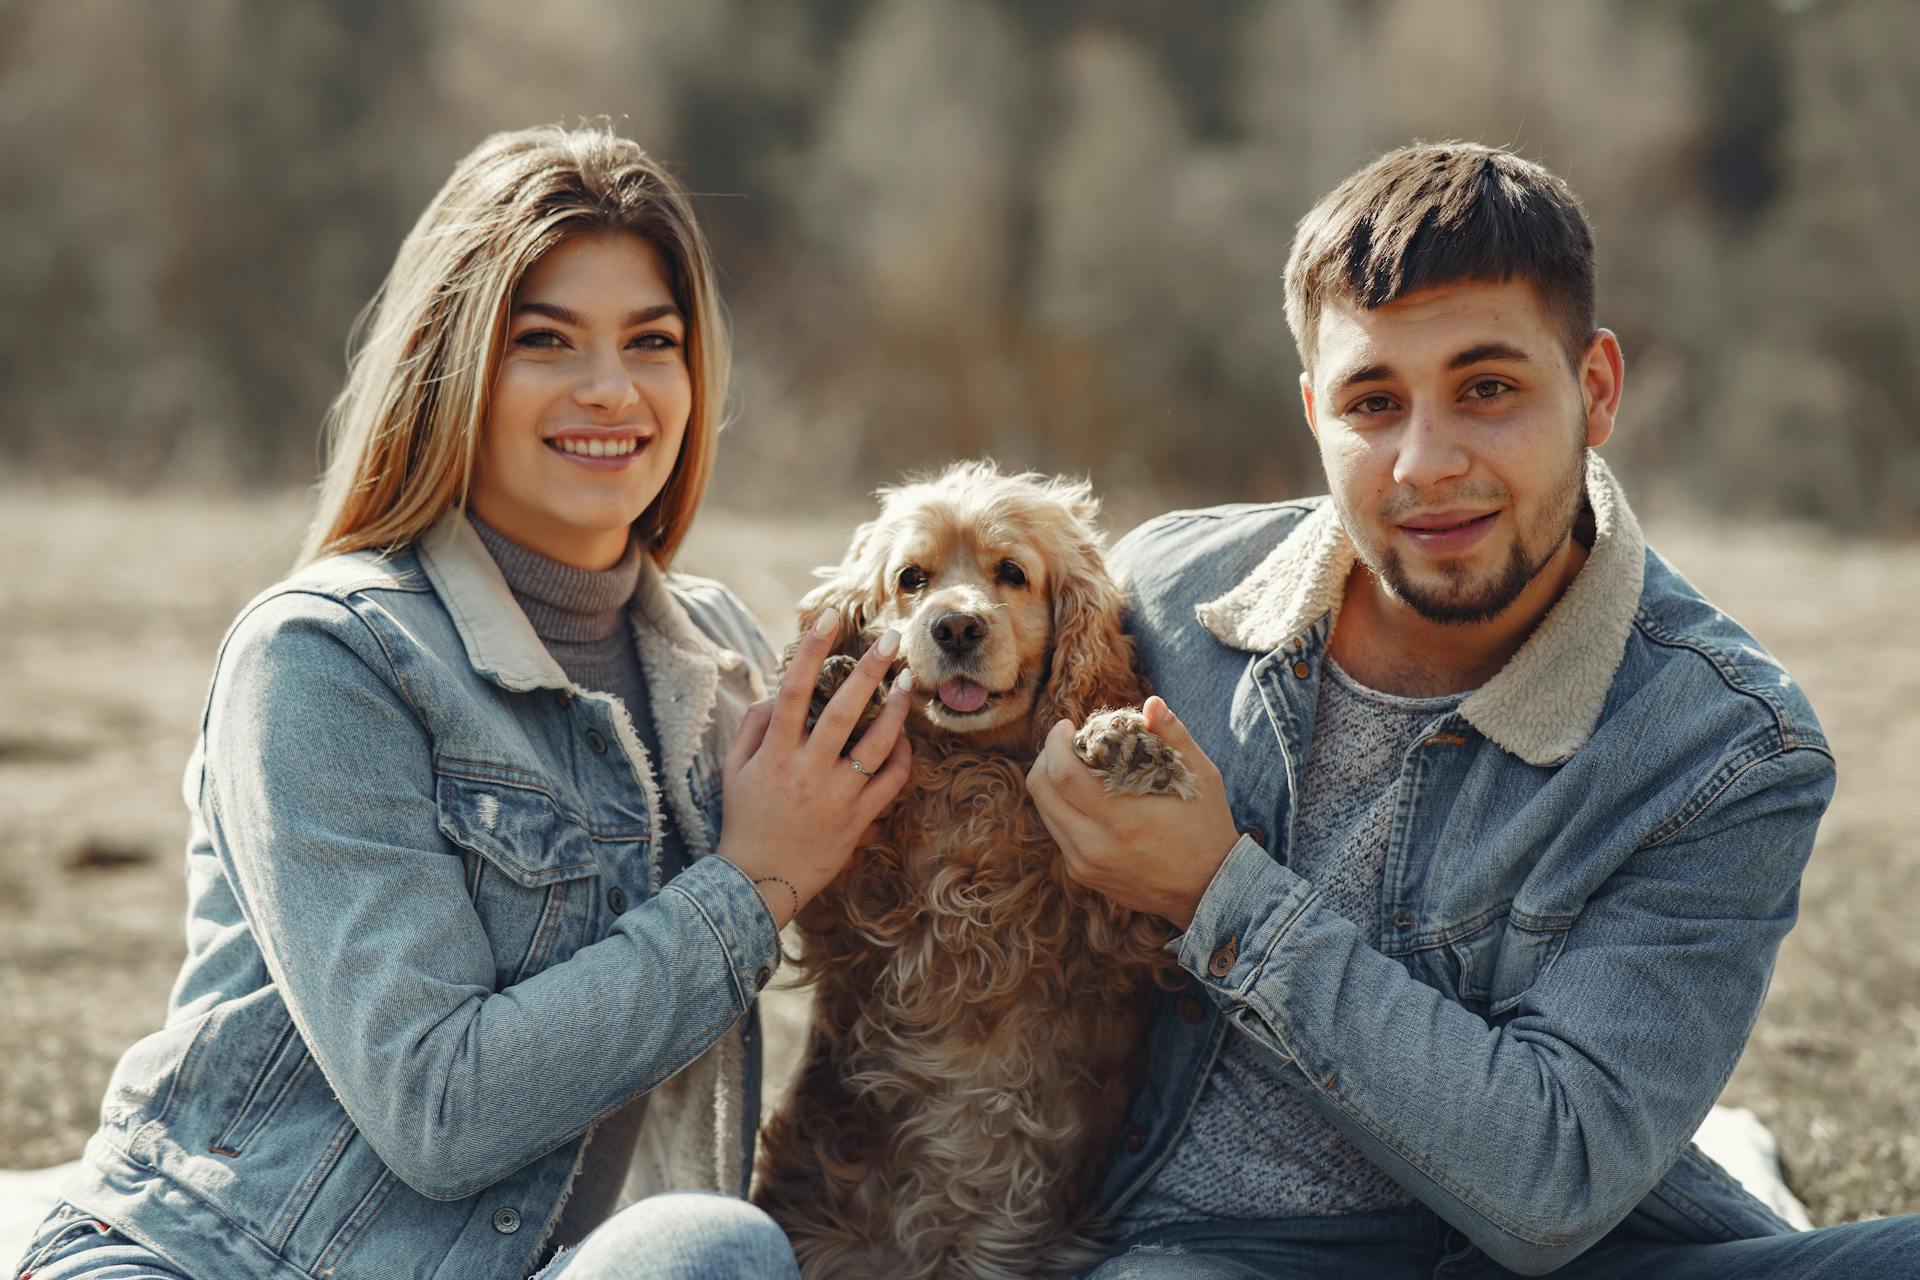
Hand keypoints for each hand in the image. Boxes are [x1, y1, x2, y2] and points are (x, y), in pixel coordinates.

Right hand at [717, 609, 913, 926]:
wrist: (758, 881)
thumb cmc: (744, 820)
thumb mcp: (734, 771)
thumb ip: (752, 727)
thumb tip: (774, 693)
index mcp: (774, 753)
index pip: (793, 689)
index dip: (812, 649)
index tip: (829, 617)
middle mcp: (807, 770)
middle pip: (843, 709)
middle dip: (870, 670)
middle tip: (892, 639)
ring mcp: (836, 796)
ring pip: (876, 744)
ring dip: (896, 710)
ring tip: (909, 683)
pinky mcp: (857, 819)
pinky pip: (890, 782)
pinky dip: (901, 758)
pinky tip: (904, 738)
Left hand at [1026, 696, 1239, 928]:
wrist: (1209, 891)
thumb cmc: (1207, 829)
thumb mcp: (1203, 778)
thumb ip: (1176, 737)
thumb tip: (1152, 702)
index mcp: (1123, 820)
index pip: (1062, 776)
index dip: (1055, 744)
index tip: (1066, 727)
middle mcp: (1096, 846)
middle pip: (1041, 793)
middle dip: (1045, 758)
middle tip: (1063, 742)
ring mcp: (1085, 865)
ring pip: (1044, 813)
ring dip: (1049, 783)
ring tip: (1071, 765)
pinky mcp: (1083, 875)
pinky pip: (1057, 833)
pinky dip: (1061, 809)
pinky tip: (1082, 797)